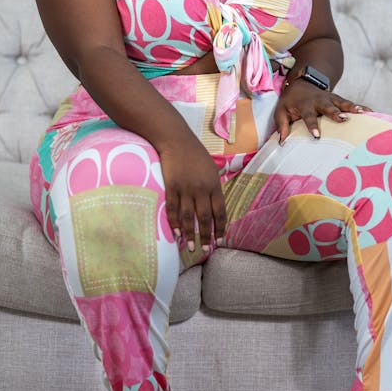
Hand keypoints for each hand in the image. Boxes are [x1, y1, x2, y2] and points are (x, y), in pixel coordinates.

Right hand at [158, 138, 226, 252]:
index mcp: (214, 184)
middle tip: (205, 249)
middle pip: (204, 218)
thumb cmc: (195, 153)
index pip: (219, 211)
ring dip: (189, 234)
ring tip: (190, 247)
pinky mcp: (171, 187)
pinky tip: (177, 233)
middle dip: (205, 236)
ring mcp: (185, 189)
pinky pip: (173, 209)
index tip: (220, 240)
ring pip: (188, 217)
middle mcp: (201, 189)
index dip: (220, 228)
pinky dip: (175, 222)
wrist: (176, 140)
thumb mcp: (211, 168)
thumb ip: (214, 186)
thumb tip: (216, 203)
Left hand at [274, 80, 370, 144]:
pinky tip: (371, 113)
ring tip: (363, 113)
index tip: (317, 136)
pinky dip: (361, 107)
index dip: (312, 125)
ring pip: (343, 102)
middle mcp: (320, 101)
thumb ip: (281, 125)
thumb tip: (281, 141)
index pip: (308, 116)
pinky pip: (351, 104)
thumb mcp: (281, 111)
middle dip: (336, 113)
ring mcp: (331, 99)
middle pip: (329, 107)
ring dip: (352, 107)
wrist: (302, 82)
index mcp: (305, 105)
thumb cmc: (291, 101)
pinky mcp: (339, 100)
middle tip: (343, 119)